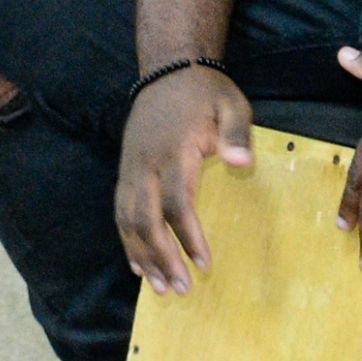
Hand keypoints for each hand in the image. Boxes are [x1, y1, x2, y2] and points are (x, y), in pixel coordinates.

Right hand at [113, 63, 253, 296]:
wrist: (168, 70)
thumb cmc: (206, 93)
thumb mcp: (232, 105)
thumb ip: (237, 134)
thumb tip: (241, 162)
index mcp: (174, 152)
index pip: (177, 204)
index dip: (188, 237)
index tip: (205, 263)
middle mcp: (146, 165)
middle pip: (146, 221)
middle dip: (162, 259)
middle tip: (181, 290)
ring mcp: (131, 169)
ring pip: (128, 221)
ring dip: (142, 257)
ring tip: (160, 288)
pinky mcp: (125, 170)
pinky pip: (120, 211)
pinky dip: (127, 241)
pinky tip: (138, 264)